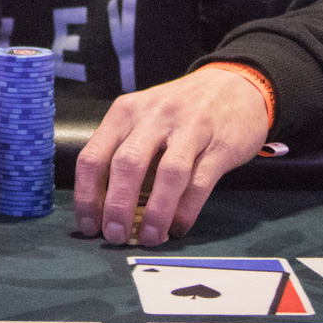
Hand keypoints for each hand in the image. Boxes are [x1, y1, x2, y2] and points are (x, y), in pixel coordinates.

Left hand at [74, 66, 269, 246]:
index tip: (88, 225)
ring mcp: (191, 129)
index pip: (93, 155)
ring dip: (155, 212)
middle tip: (114, 235)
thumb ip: (123, 151)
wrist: (236, 84)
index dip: (86, 196)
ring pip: (168, 174)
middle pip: (127, 164)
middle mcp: (155, 116)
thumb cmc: (180, 109)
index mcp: (126, 112)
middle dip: (116, 206)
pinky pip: (200, 182)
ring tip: (149, 237)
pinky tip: (177, 228)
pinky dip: (186, 210)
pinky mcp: (221, 145)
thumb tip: (104, 207)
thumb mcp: (143, 117)